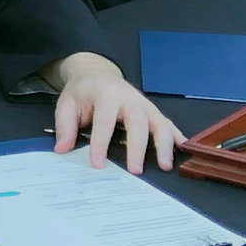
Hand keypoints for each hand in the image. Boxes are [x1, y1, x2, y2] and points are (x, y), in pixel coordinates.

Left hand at [46, 52, 185, 173]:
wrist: (98, 74)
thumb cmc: (82, 92)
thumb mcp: (67, 104)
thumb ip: (65, 126)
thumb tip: (62, 149)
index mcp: (106, 95)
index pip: (104, 122)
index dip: (100, 144)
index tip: (98, 164)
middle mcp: (130, 98)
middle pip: (137, 123)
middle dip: (137, 148)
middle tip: (135, 170)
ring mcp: (145, 105)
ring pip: (160, 124)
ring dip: (164, 146)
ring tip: (164, 166)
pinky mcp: (154, 111)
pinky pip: (169, 124)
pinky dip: (177, 138)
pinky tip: (183, 152)